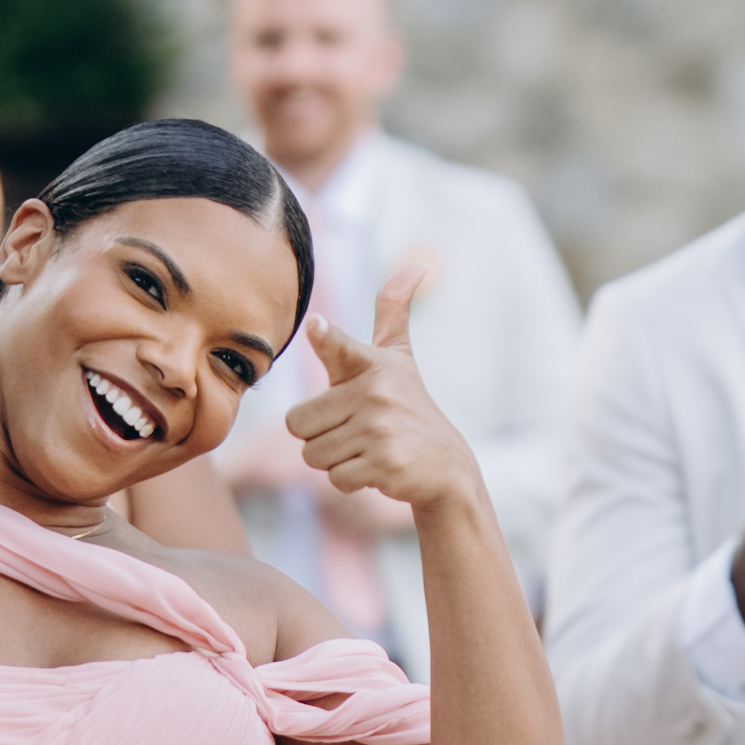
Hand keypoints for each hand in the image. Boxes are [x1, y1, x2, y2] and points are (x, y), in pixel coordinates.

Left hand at [285, 263, 474, 527]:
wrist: (446, 464)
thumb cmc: (409, 405)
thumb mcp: (400, 357)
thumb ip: (394, 312)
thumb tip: (416, 265)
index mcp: (370, 364)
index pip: (339, 346)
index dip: (325, 337)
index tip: (317, 326)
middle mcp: (375, 393)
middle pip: (298, 423)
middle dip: (320, 435)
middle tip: (355, 430)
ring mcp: (380, 429)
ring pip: (312, 455)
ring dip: (334, 459)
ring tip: (367, 448)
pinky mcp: (384, 463)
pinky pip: (334, 478)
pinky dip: (350, 479)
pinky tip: (377, 467)